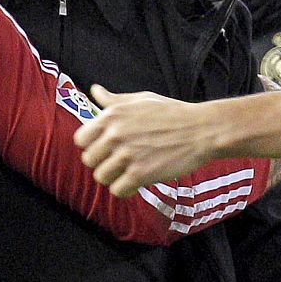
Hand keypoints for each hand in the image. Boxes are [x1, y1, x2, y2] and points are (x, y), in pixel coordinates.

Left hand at [77, 85, 215, 196]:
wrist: (200, 130)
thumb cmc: (172, 113)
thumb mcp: (141, 99)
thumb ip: (114, 100)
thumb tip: (95, 90)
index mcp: (112, 115)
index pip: (80, 139)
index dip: (91, 146)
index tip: (104, 148)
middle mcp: (115, 135)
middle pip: (89, 161)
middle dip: (102, 162)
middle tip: (118, 162)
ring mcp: (127, 155)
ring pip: (101, 177)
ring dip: (113, 177)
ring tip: (127, 172)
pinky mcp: (140, 174)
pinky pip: (117, 190)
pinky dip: (125, 189)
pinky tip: (136, 181)